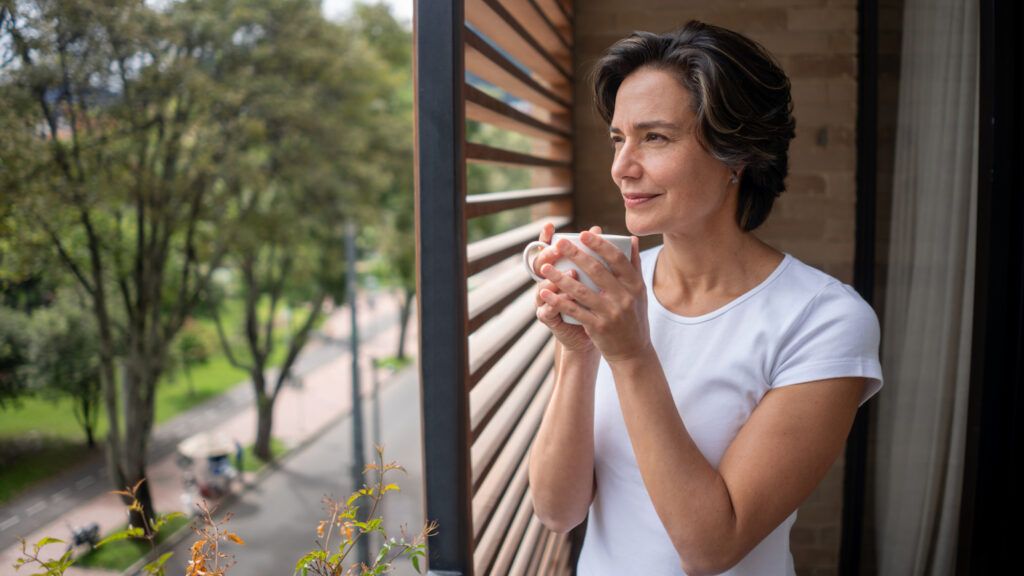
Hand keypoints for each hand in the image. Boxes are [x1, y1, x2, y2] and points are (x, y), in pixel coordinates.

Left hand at [538, 230, 650, 362]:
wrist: (633, 352)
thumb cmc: (634, 318)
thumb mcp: (640, 292)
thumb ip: (634, 265)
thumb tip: (632, 239)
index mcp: (635, 285)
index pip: (617, 259)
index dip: (600, 245)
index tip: (584, 233)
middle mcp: (624, 297)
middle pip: (597, 271)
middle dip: (576, 255)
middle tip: (559, 244)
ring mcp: (610, 313)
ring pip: (581, 290)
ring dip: (560, 278)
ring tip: (545, 267)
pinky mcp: (598, 327)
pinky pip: (574, 311)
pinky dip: (558, 301)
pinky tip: (544, 293)